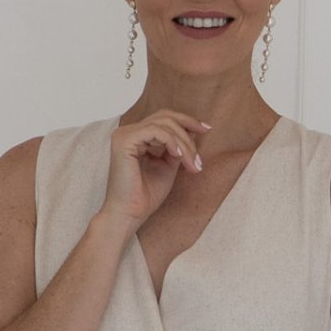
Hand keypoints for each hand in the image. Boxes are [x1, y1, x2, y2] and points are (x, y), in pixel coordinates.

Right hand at [100, 109, 211, 231]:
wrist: (130, 215)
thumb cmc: (146, 196)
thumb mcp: (168, 166)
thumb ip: (176, 148)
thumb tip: (192, 132)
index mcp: (136, 137)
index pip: (163, 119)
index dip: (186, 121)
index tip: (206, 129)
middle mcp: (127, 132)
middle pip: (164, 116)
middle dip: (188, 128)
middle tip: (202, 146)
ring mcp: (124, 135)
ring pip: (163, 124)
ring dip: (183, 142)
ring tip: (192, 162)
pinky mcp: (124, 141)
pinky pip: (156, 131)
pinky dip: (171, 141)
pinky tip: (179, 155)